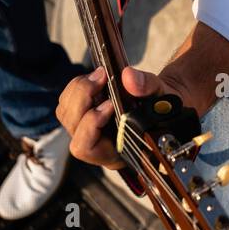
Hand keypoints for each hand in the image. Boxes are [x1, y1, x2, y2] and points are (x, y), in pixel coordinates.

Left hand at [56, 64, 183, 170]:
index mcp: (114, 153)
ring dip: (79, 91)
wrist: (162, 107)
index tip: (111, 103)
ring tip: (101, 76)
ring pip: (65, 113)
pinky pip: (66, 102)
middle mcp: (96, 145)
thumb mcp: (164, 99)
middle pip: (72, 126)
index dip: (92, 124)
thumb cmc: (163, 111)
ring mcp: (86, 130)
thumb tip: (128, 76)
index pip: (86, 147)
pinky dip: (77, 86)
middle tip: (102, 77)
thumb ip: (148, 88)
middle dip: (83, 98)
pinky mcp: (81, 116)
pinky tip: (97, 79)